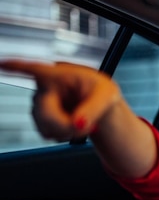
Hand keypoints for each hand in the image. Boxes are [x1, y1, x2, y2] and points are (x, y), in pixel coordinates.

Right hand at [0, 59, 120, 140]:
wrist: (101, 110)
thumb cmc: (104, 94)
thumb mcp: (108, 97)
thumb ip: (93, 109)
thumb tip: (77, 123)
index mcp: (59, 75)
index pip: (34, 70)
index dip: (16, 67)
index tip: (2, 64)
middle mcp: (46, 88)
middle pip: (43, 112)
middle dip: (63, 124)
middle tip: (82, 127)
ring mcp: (42, 105)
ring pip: (44, 125)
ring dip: (65, 131)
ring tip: (84, 124)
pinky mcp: (43, 120)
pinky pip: (47, 134)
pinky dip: (63, 135)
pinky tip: (74, 128)